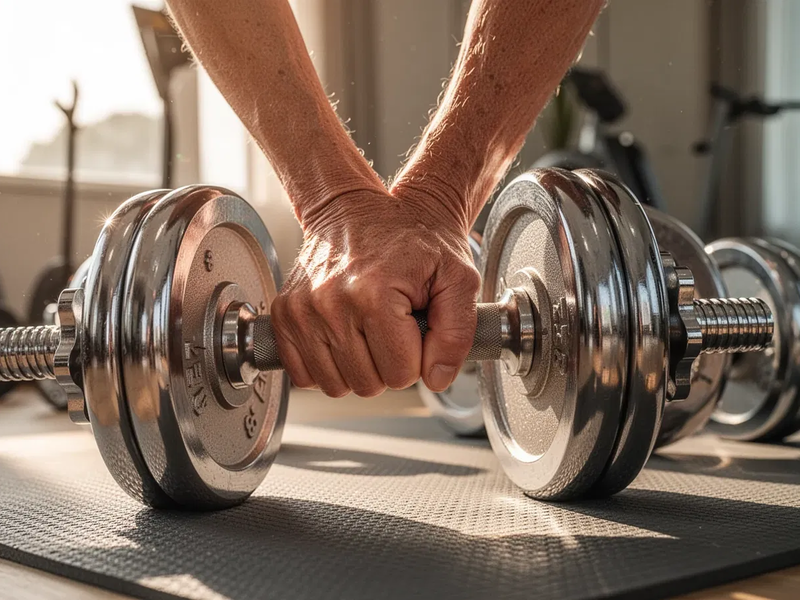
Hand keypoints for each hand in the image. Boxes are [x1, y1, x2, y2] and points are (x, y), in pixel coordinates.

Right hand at [271, 188, 479, 396]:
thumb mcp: (458, 277)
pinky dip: (326, 366)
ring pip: (335, 386)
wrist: (357, 209)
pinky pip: (302, 374)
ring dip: (357, 368)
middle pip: (367, 385)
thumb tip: (437, 378)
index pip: (401, 374)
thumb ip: (457, 332)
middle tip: (394, 327)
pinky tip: (343, 338)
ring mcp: (301, 311)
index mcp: (374, 295)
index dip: (417, 357)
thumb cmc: (410, 239)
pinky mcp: (284, 314)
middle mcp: (330, 304)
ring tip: (368, 331)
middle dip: (388, 364)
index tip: (415, 326)